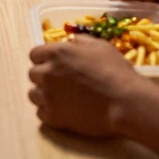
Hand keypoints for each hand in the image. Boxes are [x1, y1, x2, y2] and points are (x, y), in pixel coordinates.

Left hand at [28, 38, 149, 137]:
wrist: (125, 102)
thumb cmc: (115, 71)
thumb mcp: (100, 46)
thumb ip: (80, 42)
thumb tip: (70, 41)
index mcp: (57, 53)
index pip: (34, 54)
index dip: (44, 59)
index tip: (54, 64)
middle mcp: (47, 73)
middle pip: (32, 74)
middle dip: (44, 76)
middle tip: (60, 81)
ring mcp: (48, 97)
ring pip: (33, 94)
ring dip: (44, 94)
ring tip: (62, 97)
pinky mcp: (53, 117)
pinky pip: (40, 113)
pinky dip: (49, 111)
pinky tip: (64, 110)